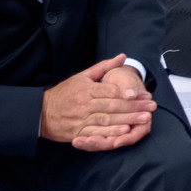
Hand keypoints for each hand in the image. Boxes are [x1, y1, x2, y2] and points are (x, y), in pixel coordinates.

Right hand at [40, 55, 154, 149]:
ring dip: (127, 119)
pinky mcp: (78, 132)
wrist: (40, 113)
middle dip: (134, 106)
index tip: (141, 93)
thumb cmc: (64, 93)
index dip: (125, 92)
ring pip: (107, 120)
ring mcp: (80, 119)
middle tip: (151, 106)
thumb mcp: (81, 77)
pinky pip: (97, 133)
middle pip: (112, 106)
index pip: (109, 90)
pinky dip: (111, 133)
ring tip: (144, 118)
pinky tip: (124, 131)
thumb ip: (103, 67)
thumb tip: (122, 56)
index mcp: (86, 90)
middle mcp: (84, 104)